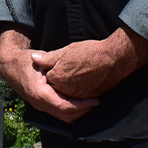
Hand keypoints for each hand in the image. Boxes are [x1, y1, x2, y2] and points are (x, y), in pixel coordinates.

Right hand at [0, 28, 98, 122]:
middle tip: (96, 101)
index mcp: (39, 93)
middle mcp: (39, 103)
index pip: (65, 106)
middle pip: (66, 116)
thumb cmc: (24, 61)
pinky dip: (70, 109)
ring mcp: (40, 106)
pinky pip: (58, 112)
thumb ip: (50, 62)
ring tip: (90, 102)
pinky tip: (78, 100)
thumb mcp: (37, 59)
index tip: (95, 100)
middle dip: (83, 111)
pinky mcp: (42, 105)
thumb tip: (64, 64)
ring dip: (77, 112)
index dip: (82, 105)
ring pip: (63, 117)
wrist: (9, 66)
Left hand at [33, 27, 147, 99]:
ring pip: (67, 95)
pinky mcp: (90, 97)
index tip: (55, 65)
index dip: (50, 71)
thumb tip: (33, 58)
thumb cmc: (90, 52)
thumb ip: (48, 58)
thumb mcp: (66, 50)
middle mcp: (66, 90)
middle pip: (56, 89)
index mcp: (57, 78)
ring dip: (67, 89)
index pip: (46, 78)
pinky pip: (79, 97)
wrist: (114, 59)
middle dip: (56, 83)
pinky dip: (78, 92)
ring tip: (72, 76)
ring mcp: (79, 95)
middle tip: (63, 73)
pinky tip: (82, 81)